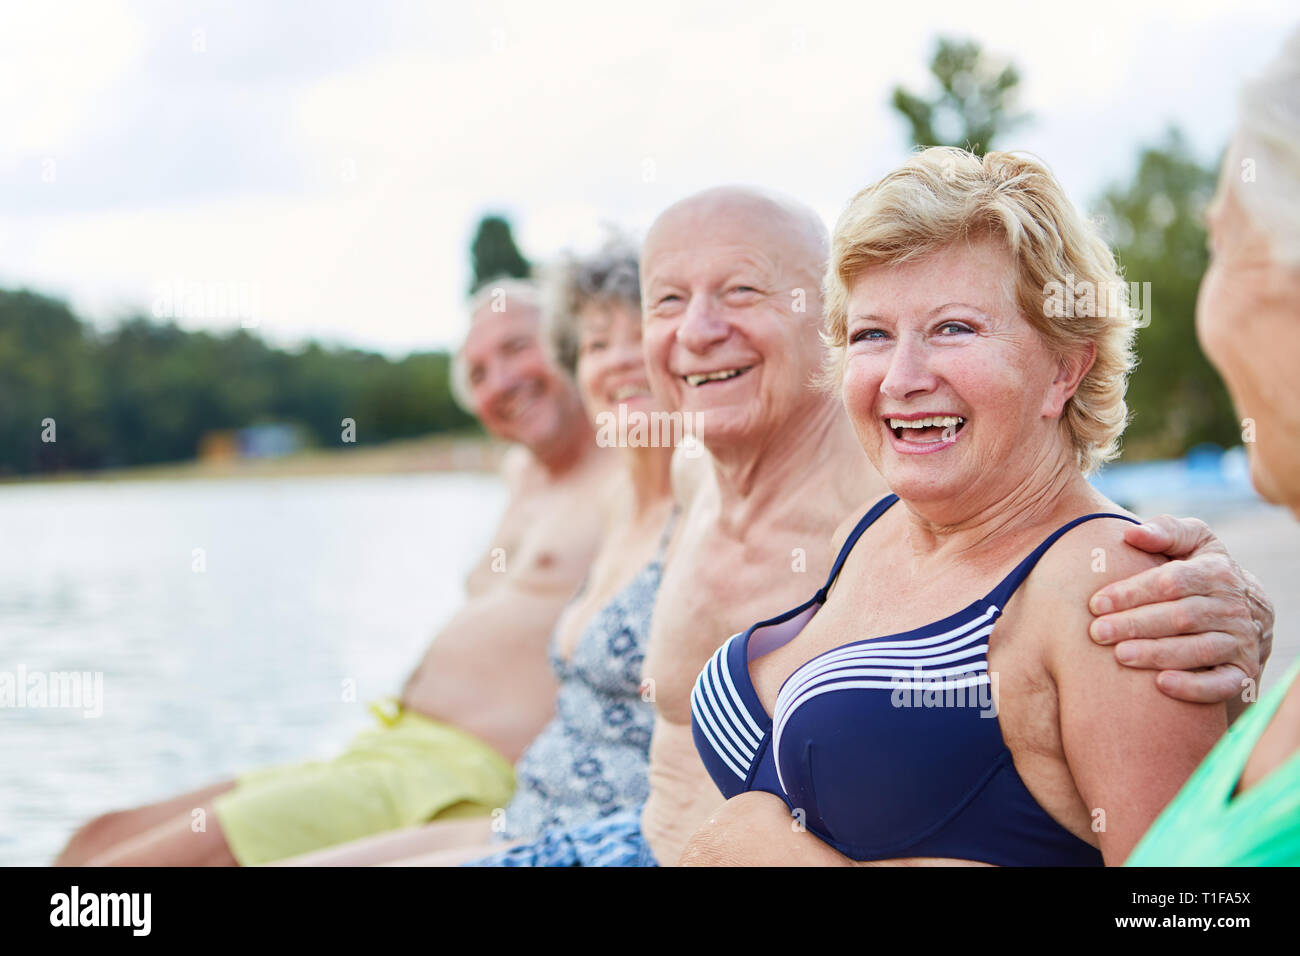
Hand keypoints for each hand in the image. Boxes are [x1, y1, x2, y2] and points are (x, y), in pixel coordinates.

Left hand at [1088, 515, 1272, 710]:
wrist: (1251, 612)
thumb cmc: (1202, 573)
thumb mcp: (1194, 543)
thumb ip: (1166, 532)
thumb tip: (1132, 534)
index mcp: (1217, 572)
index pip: (1171, 582)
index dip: (1132, 593)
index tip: (1096, 603)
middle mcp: (1233, 607)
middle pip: (1181, 616)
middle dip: (1135, 625)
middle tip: (1098, 633)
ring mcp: (1241, 641)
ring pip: (1199, 650)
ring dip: (1158, 653)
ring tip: (1120, 655)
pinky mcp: (1243, 672)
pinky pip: (1221, 684)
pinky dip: (1193, 687)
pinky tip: (1161, 684)